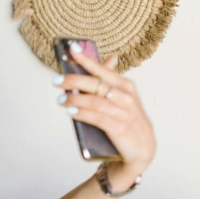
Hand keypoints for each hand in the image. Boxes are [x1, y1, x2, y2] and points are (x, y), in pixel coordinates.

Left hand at [54, 46, 156, 178]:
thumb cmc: (127, 120)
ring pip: (95, 101)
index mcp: (125, 85)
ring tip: (60, 99)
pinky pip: (98, 118)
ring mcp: (124, 112)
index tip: (71, 49)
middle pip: (96, 84)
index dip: (86, 59)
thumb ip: (112, 80)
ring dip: (76, 99)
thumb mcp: (123, 98)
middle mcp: (125, 96)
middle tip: (56, 81)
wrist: (142, 149)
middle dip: (74, 80)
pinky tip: (71, 111)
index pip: (102, 69)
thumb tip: (110, 58)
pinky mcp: (119, 128)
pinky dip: (83, 114)